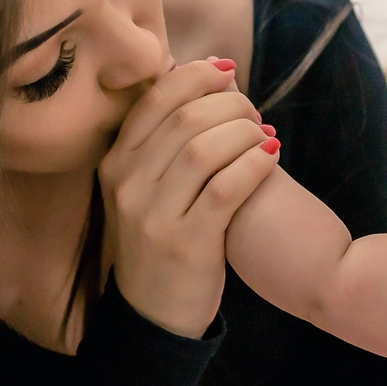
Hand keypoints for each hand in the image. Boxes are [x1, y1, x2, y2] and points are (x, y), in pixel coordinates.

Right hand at [99, 59, 278, 337]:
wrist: (154, 315)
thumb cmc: (163, 238)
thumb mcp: (148, 188)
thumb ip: (168, 137)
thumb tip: (208, 70)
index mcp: (115, 163)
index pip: (155, 98)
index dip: (196, 75)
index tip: (227, 72)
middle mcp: (126, 186)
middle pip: (185, 118)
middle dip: (229, 105)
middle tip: (255, 113)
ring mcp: (152, 217)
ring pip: (204, 149)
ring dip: (245, 133)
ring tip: (265, 136)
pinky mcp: (185, 244)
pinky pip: (226, 189)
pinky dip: (253, 165)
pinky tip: (271, 158)